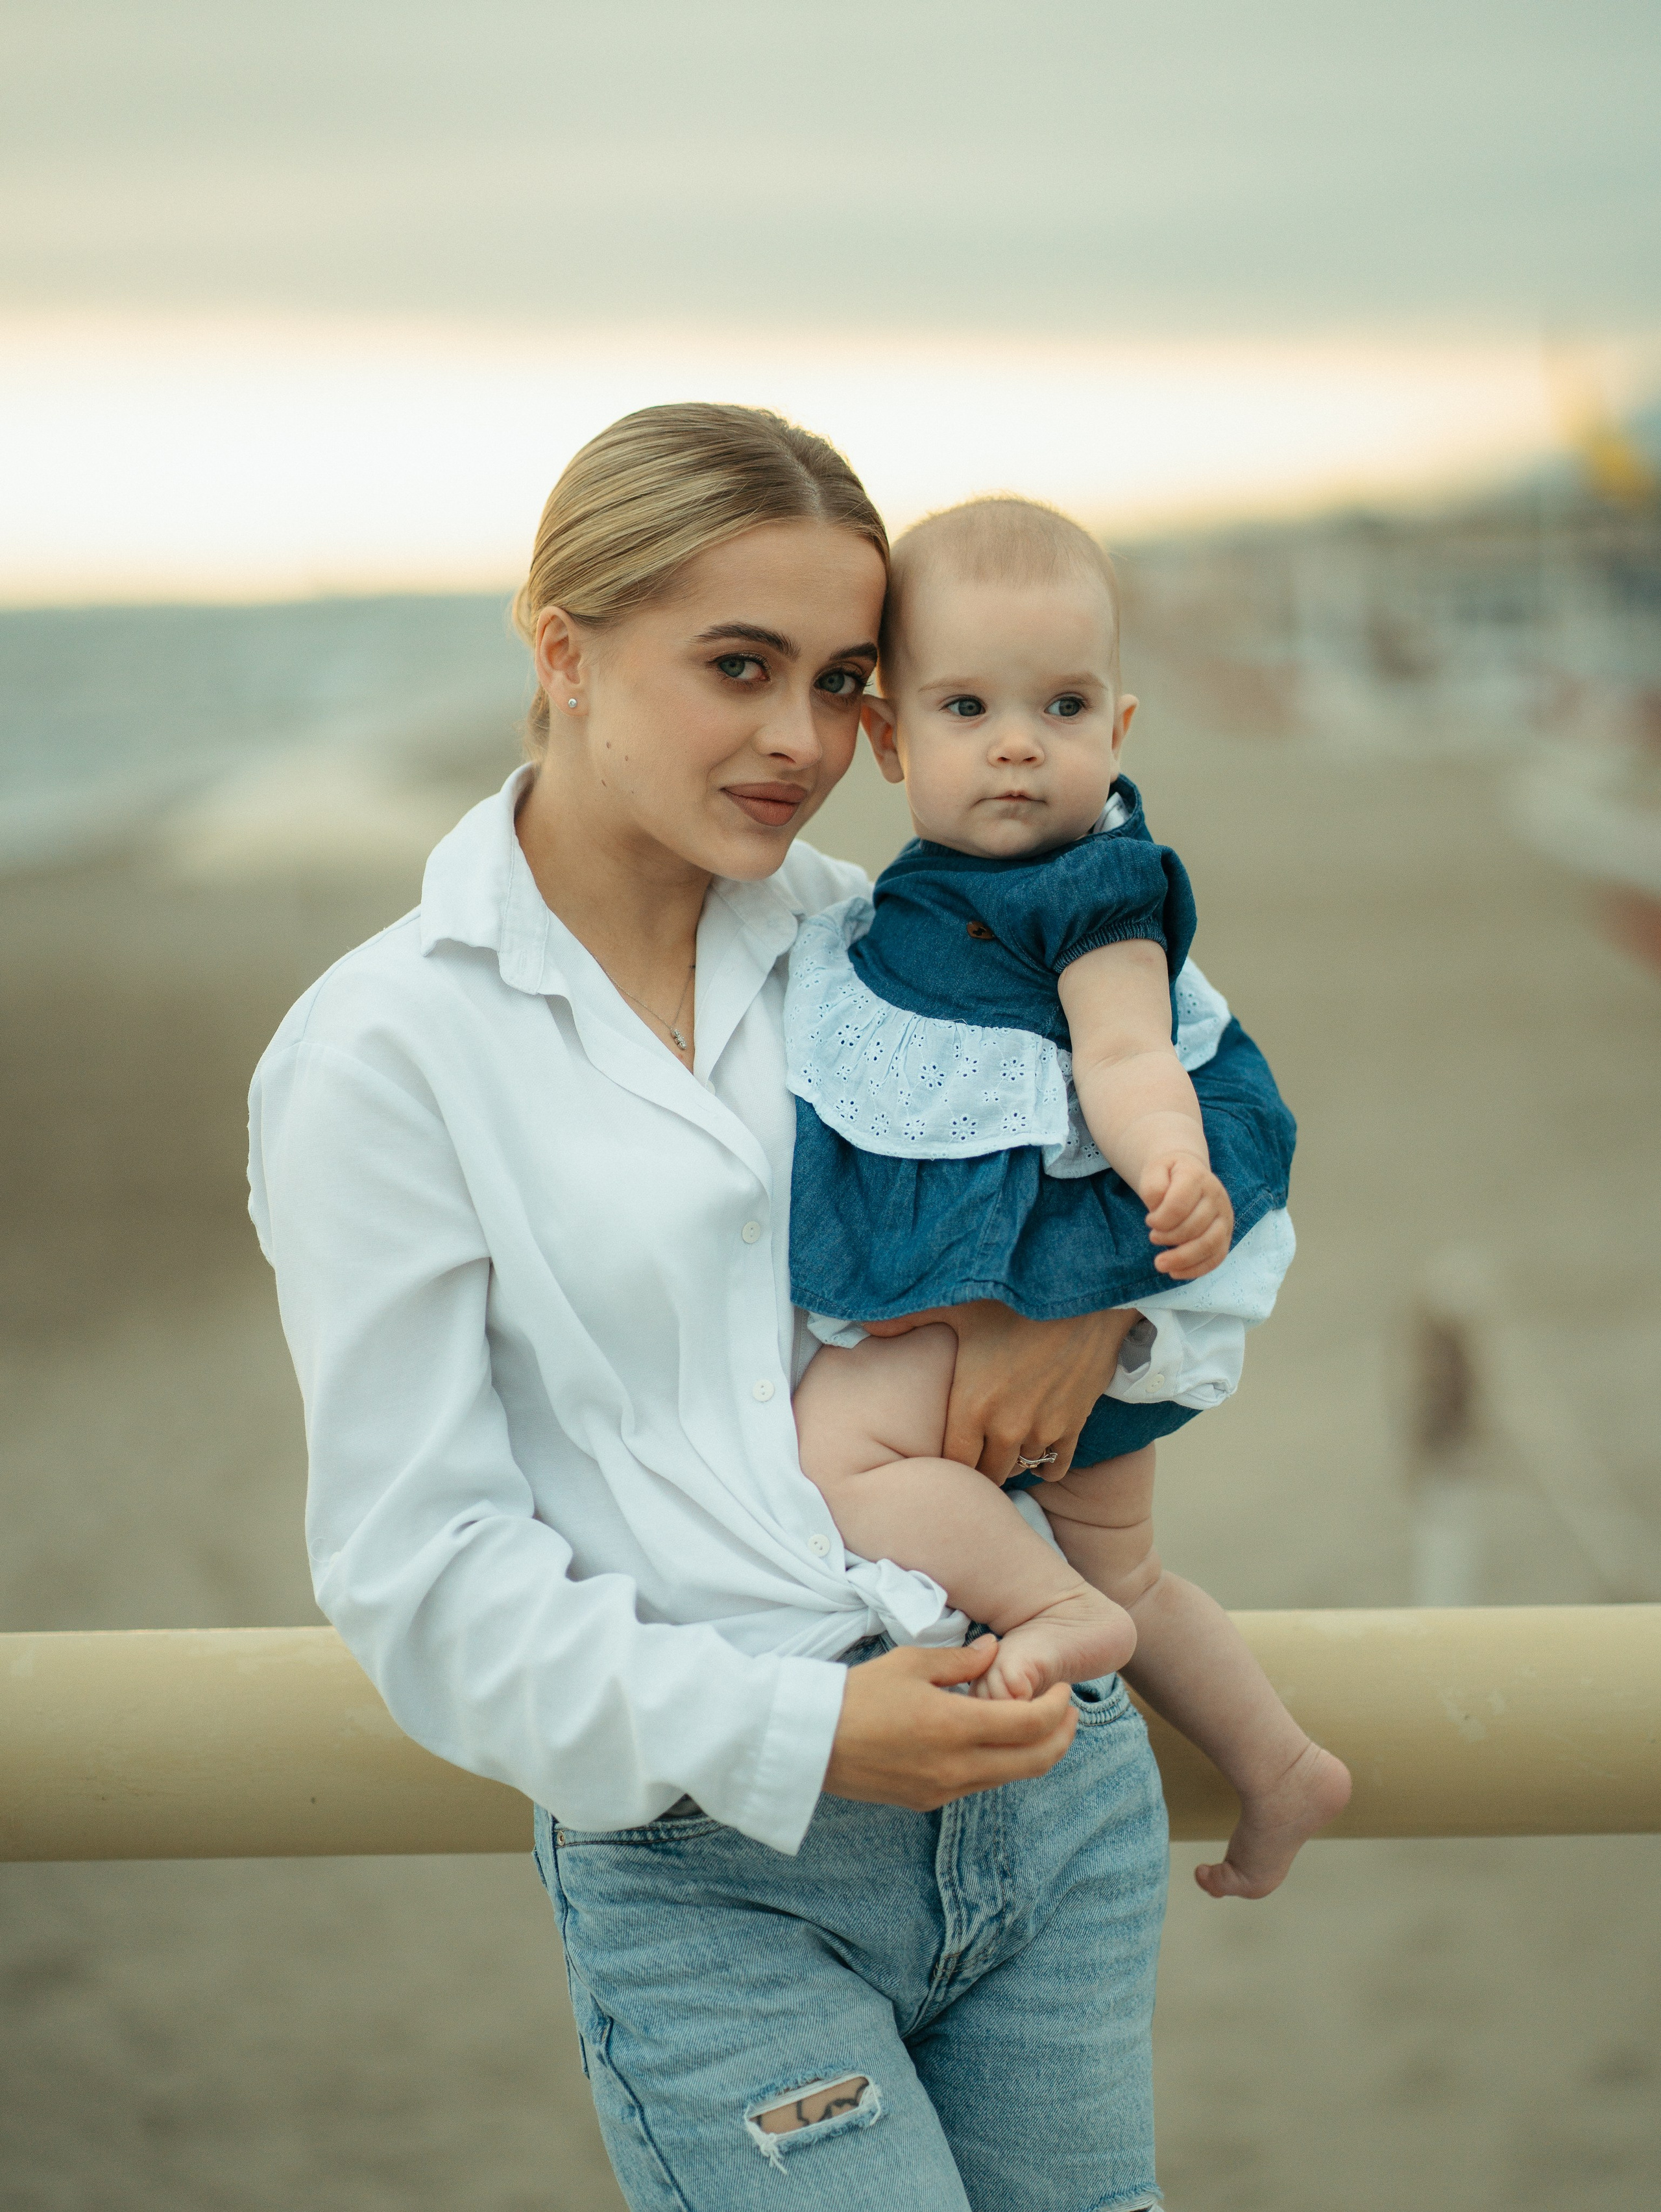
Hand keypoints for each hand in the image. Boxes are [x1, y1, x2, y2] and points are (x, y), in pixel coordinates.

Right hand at [823, 1638, 1077, 1807]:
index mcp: (956, 1727)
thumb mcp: (910, 1664)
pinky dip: (1002, 1763)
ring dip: (1035, 1751)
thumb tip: (994, 1651)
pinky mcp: (928, 1801)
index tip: (1062, 1686)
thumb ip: (959, 1661)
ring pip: (1011, 1777)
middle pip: (1035, 1760)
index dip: (1057, 1706)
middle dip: (1061, 1735)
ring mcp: (944, 1789)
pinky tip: (994, 1739)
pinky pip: (981, 1784)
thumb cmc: (857, 1694)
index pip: (1032, 1724)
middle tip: (1067, 1709)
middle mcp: (958, 1767)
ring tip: (1038, 1722)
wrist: (810, 1742)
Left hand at [864, 1300, 1140, 1479]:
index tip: (945, 1456)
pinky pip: (1057, 1465)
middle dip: (978, 1467)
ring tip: (1001, 1449)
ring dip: (1010, 1462)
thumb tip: (864, 1327)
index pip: (953, 1462)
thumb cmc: (1012, 1298)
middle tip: (973, 1455)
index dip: (947, 1463)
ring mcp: (1044, 1429)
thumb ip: (905, 1321)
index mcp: (971, 1405)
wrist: (1078, 1292)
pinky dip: (1046, 1462)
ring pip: (1021, 1468)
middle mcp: (1006, 1427)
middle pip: (987, 1472)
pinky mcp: (1075, 1423)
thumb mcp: (955, 1305)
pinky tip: (1038, 1449)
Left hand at [1141, 1155, 1232, 1278]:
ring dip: (1182, 1259)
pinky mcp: (1226, 1234)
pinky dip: (1196, 1269)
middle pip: (1194, 1227)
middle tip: (1153, 1237)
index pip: (1179, 1205)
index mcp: (1197, 1177)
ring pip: (1210, 1244)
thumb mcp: (1154, 1170)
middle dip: (1168, 1238)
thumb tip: (1158, 1208)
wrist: (1188, 1173)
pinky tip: (1176, 1272)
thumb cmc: (1168, 1175)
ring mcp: (1224, 1216)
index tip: (1150, 1221)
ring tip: (1160, 1263)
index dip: (1160, 1219)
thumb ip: (1153, 1186)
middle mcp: (1216, 1196)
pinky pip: (1217, 1257)